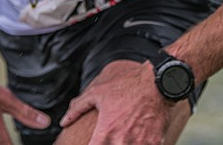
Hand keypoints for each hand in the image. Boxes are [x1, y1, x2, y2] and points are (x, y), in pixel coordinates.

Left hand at [59, 60, 181, 144]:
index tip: (91, 143)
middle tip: (108, 139)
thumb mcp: (97, 92)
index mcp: (106, 133)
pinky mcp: (154, 144)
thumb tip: (64, 120)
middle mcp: (122, 142)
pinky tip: (136, 139)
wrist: (157, 84)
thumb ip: (78, 108)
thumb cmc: (128, 86)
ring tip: (121, 138)